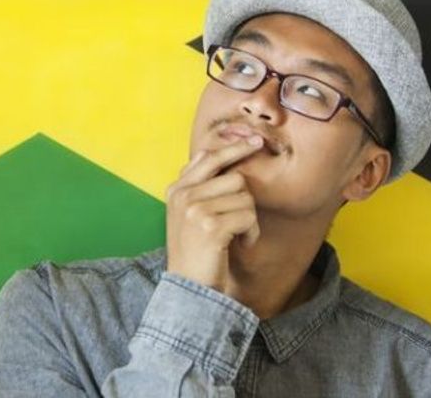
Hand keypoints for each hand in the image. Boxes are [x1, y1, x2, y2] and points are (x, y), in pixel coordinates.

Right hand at [163, 135, 264, 291]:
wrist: (189, 288)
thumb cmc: (196, 252)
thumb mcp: (189, 215)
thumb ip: (200, 187)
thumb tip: (223, 157)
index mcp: (176, 190)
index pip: (208, 157)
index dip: (233, 149)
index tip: (254, 142)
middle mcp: (183, 195)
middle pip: (234, 177)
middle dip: (245, 199)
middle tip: (246, 217)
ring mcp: (195, 210)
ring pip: (245, 197)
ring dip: (249, 219)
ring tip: (237, 235)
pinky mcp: (210, 226)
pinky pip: (248, 216)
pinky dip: (251, 233)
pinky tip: (241, 244)